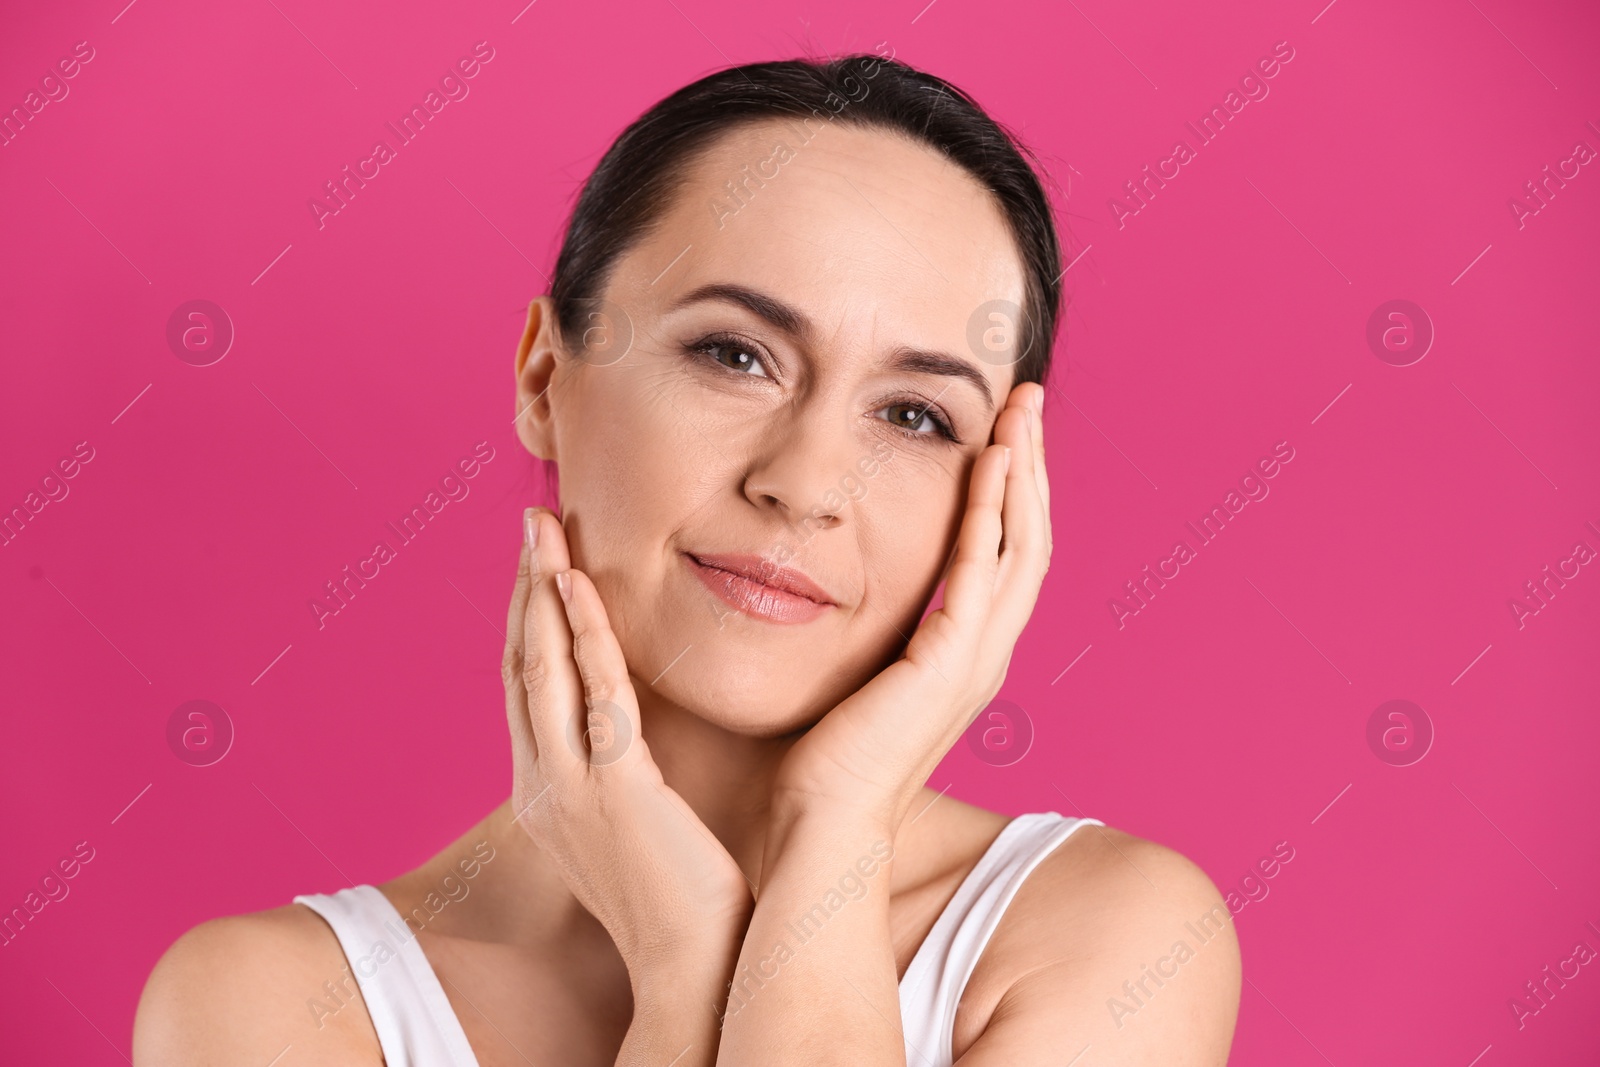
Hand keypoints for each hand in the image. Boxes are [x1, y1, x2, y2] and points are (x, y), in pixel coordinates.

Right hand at [501, 507, 753, 983]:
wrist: (693, 968)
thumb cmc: (683, 896)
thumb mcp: (638, 823)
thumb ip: (625, 772)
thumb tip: (634, 730)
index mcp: (546, 793)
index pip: (526, 687)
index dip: (527, 619)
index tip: (538, 561)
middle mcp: (542, 787)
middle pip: (520, 666)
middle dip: (522, 588)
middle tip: (531, 521)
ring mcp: (571, 790)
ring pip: (540, 670)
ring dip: (539, 592)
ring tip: (542, 528)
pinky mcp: (615, 793)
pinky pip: (592, 697)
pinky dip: (580, 636)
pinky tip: (576, 585)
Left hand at [770, 382, 1051, 832]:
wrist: (821, 826)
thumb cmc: (822, 762)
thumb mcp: (855, 672)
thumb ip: (867, 629)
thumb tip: (829, 581)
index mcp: (964, 655)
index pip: (1004, 555)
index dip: (1010, 491)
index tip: (1000, 430)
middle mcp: (984, 653)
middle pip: (1029, 540)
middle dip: (1031, 465)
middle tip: (1025, 398)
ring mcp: (976, 660)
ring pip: (1021, 546)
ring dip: (1023, 474)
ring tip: (1019, 412)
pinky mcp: (951, 664)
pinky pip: (982, 571)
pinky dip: (991, 512)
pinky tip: (990, 462)